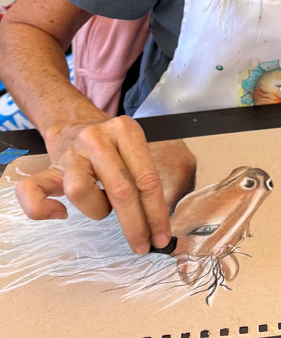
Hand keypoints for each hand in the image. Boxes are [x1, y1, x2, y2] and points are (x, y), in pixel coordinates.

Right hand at [15, 116, 195, 253]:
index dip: (156, 213)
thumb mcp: (133, 147)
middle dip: (135, 224)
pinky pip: (32, 191)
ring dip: (98, 210)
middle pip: (120, 189)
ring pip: (80, 192)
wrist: (74, 122)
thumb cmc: (110, 145)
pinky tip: (60, 214)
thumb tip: (157, 225)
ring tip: (103, 206)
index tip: (161, 237)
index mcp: (125, 131)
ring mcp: (71, 153)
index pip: (146, 178)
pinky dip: (41, 209)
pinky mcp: (48, 168)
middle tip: (143, 245)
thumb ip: (144, 176)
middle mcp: (97, 138)